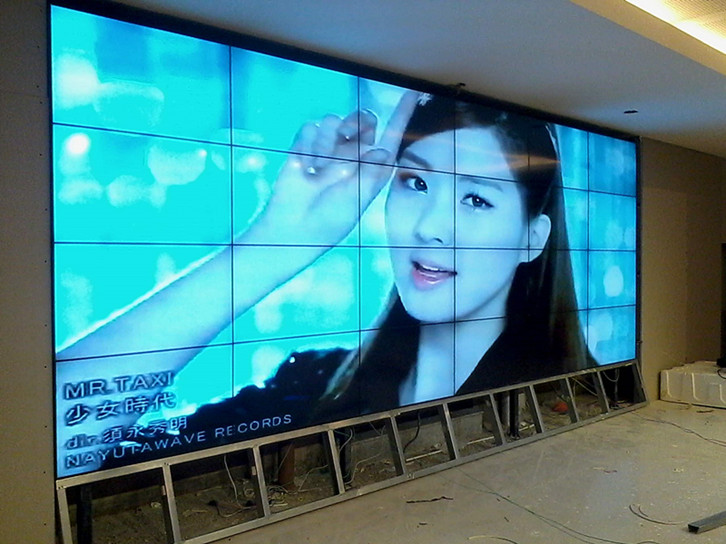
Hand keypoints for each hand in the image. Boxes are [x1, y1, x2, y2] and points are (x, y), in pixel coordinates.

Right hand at [257, 91, 418, 245]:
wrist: (296, 227)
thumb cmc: (331, 219)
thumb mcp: (358, 199)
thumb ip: (372, 173)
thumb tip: (383, 150)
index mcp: (371, 167)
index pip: (390, 137)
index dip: (401, 115)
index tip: (413, 93)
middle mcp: (352, 154)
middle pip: (362, 121)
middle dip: (359, 121)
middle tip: (351, 132)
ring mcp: (327, 148)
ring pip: (334, 121)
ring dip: (329, 139)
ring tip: (321, 166)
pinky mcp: (304, 145)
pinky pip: (310, 128)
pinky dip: (307, 144)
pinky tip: (304, 165)